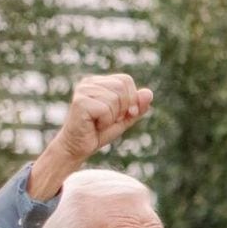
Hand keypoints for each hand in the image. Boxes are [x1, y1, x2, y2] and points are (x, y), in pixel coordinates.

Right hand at [30, 75, 152, 198]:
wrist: (77, 147)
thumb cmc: (99, 132)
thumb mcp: (124, 119)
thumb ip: (137, 107)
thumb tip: (149, 93)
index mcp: (99, 82)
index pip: (126, 80)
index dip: (132, 98)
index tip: (123, 114)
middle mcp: (89, 82)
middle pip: (121, 87)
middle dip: (123, 108)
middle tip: (109, 120)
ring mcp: (83, 90)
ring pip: (115, 99)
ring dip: (113, 117)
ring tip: (100, 122)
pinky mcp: (80, 102)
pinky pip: (106, 110)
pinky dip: (105, 122)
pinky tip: (94, 125)